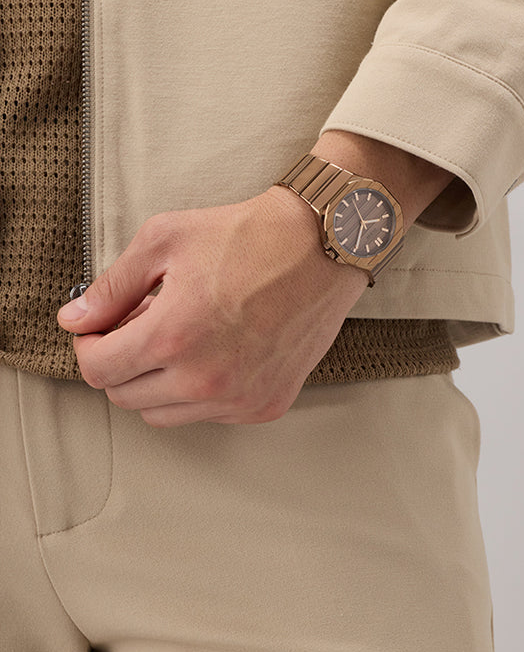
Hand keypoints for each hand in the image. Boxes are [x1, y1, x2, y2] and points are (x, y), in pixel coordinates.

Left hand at [56, 187, 368, 427]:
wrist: (322, 246)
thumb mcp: (164, 240)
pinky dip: (200, 391)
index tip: (98, 329)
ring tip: (180, 338)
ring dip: (157, 382)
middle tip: (141, 326)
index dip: (88, 346)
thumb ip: (111, 286)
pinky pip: (209, 415)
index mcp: (172, 336)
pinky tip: (216, 350)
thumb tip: (74, 319)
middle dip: (121, 362)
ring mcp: (238, 398)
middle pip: (125, 397)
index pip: (97, 370)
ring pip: (163, 415)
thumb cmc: (247, 236)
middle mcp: (205, 379)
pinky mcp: (265, 405)